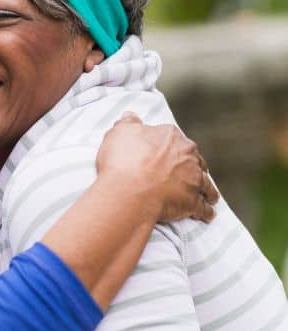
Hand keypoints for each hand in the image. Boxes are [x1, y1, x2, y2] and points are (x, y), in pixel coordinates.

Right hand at [96, 112, 218, 223]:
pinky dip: (206, 211)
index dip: (170, 146)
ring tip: (210, 196)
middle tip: (191, 174)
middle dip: (195, 167)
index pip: (175, 139)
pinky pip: (204, 208)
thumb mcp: (119, 133)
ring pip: (206, 185)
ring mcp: (193, 180)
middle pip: (196, 161)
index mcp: (172, 137)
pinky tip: (208, 214)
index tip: (167, 153)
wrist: (129, 190)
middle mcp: (188, 157)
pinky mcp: (193, 202)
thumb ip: (128, 124)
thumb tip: (131, 116)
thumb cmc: (122, 160)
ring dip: (208, 190)